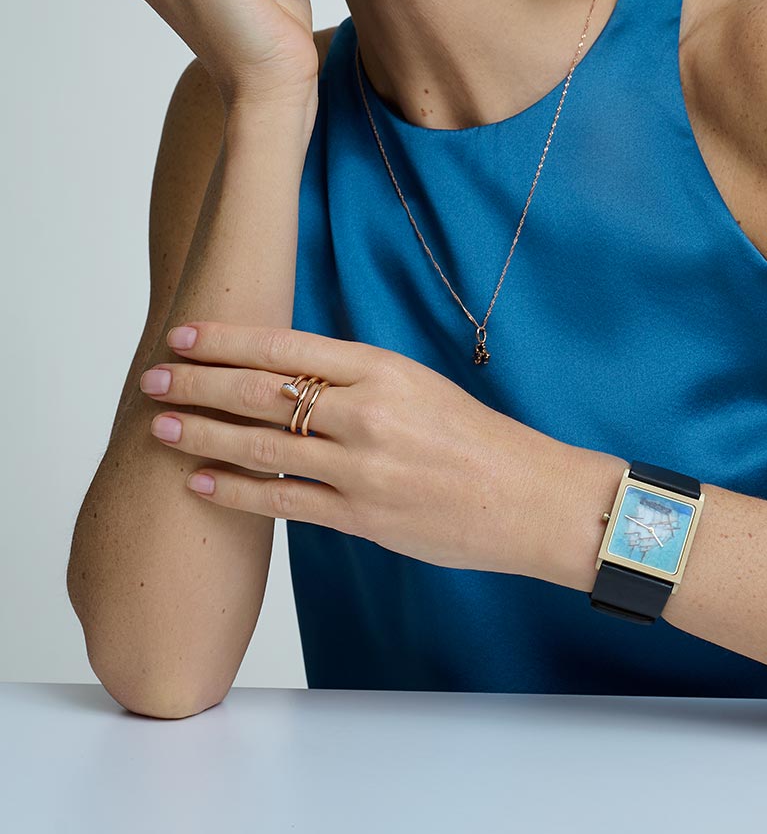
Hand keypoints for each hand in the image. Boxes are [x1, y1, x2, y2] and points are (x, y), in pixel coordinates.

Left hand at [139, 320, 567, 575]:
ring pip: (263, 446)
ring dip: (205, 435)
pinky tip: (203, 483)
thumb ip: (356, 379)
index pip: (285, 346)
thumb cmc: (474, 438)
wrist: (527, 496)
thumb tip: (288, 374)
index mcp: (382, 369)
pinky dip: (238, 491)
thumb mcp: (418, 384)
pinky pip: (285, 502)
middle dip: (199, 384)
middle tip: (154, 378)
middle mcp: (367, 412)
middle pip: (262, 392)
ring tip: (162, 428)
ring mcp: (362, 467)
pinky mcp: (362, 517)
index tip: (184, 335)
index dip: (227, 340)